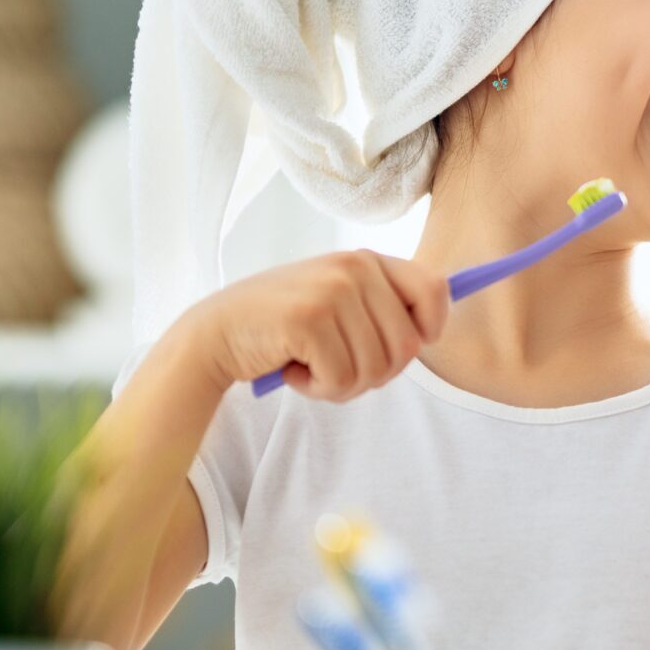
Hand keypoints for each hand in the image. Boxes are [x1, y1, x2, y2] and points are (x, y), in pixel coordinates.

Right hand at [180, 251, 450, 398]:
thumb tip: (429, 335)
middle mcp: (354, 268)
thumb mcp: (339, 302)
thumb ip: (382, 309)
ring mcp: (331, 292)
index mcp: (367, 260)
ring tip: (310, 366)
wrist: (215, 334)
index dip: (431, 328)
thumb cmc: (284, 326)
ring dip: (343, 385)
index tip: (405, 347)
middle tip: (336, 367)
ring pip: (376, 369)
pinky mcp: (308, 321)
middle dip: (376, 373)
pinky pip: (342, 380)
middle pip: (407, 346)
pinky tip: (293, 370)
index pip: (434, 289)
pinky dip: (318, 389)